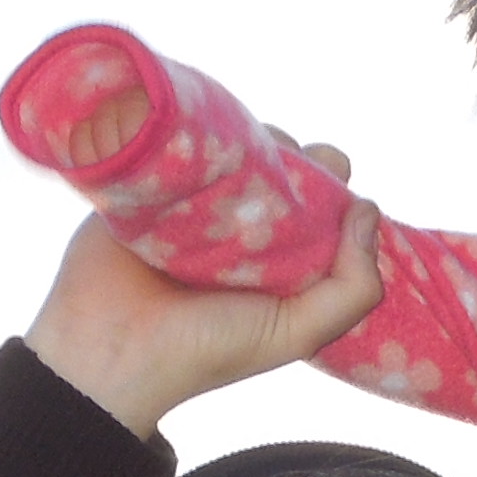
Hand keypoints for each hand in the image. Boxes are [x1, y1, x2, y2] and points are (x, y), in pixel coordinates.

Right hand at [24, 145, 384, 441]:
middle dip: (287, 151)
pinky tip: (192, 138)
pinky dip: (192, 128)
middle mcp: (246, 223)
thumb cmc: (204, 349)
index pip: (326, 194)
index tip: (314, 189)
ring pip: (237, 139)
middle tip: (263, 177)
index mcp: (285, 254)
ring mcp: (198, 198)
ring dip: (239, 134)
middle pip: (286, 157)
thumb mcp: (296, 333)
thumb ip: (352, 289)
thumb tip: (367, 207)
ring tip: (223, 165)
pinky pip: (183, 137)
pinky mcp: (155, 180)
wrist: (109, 349)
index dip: (330, 180)